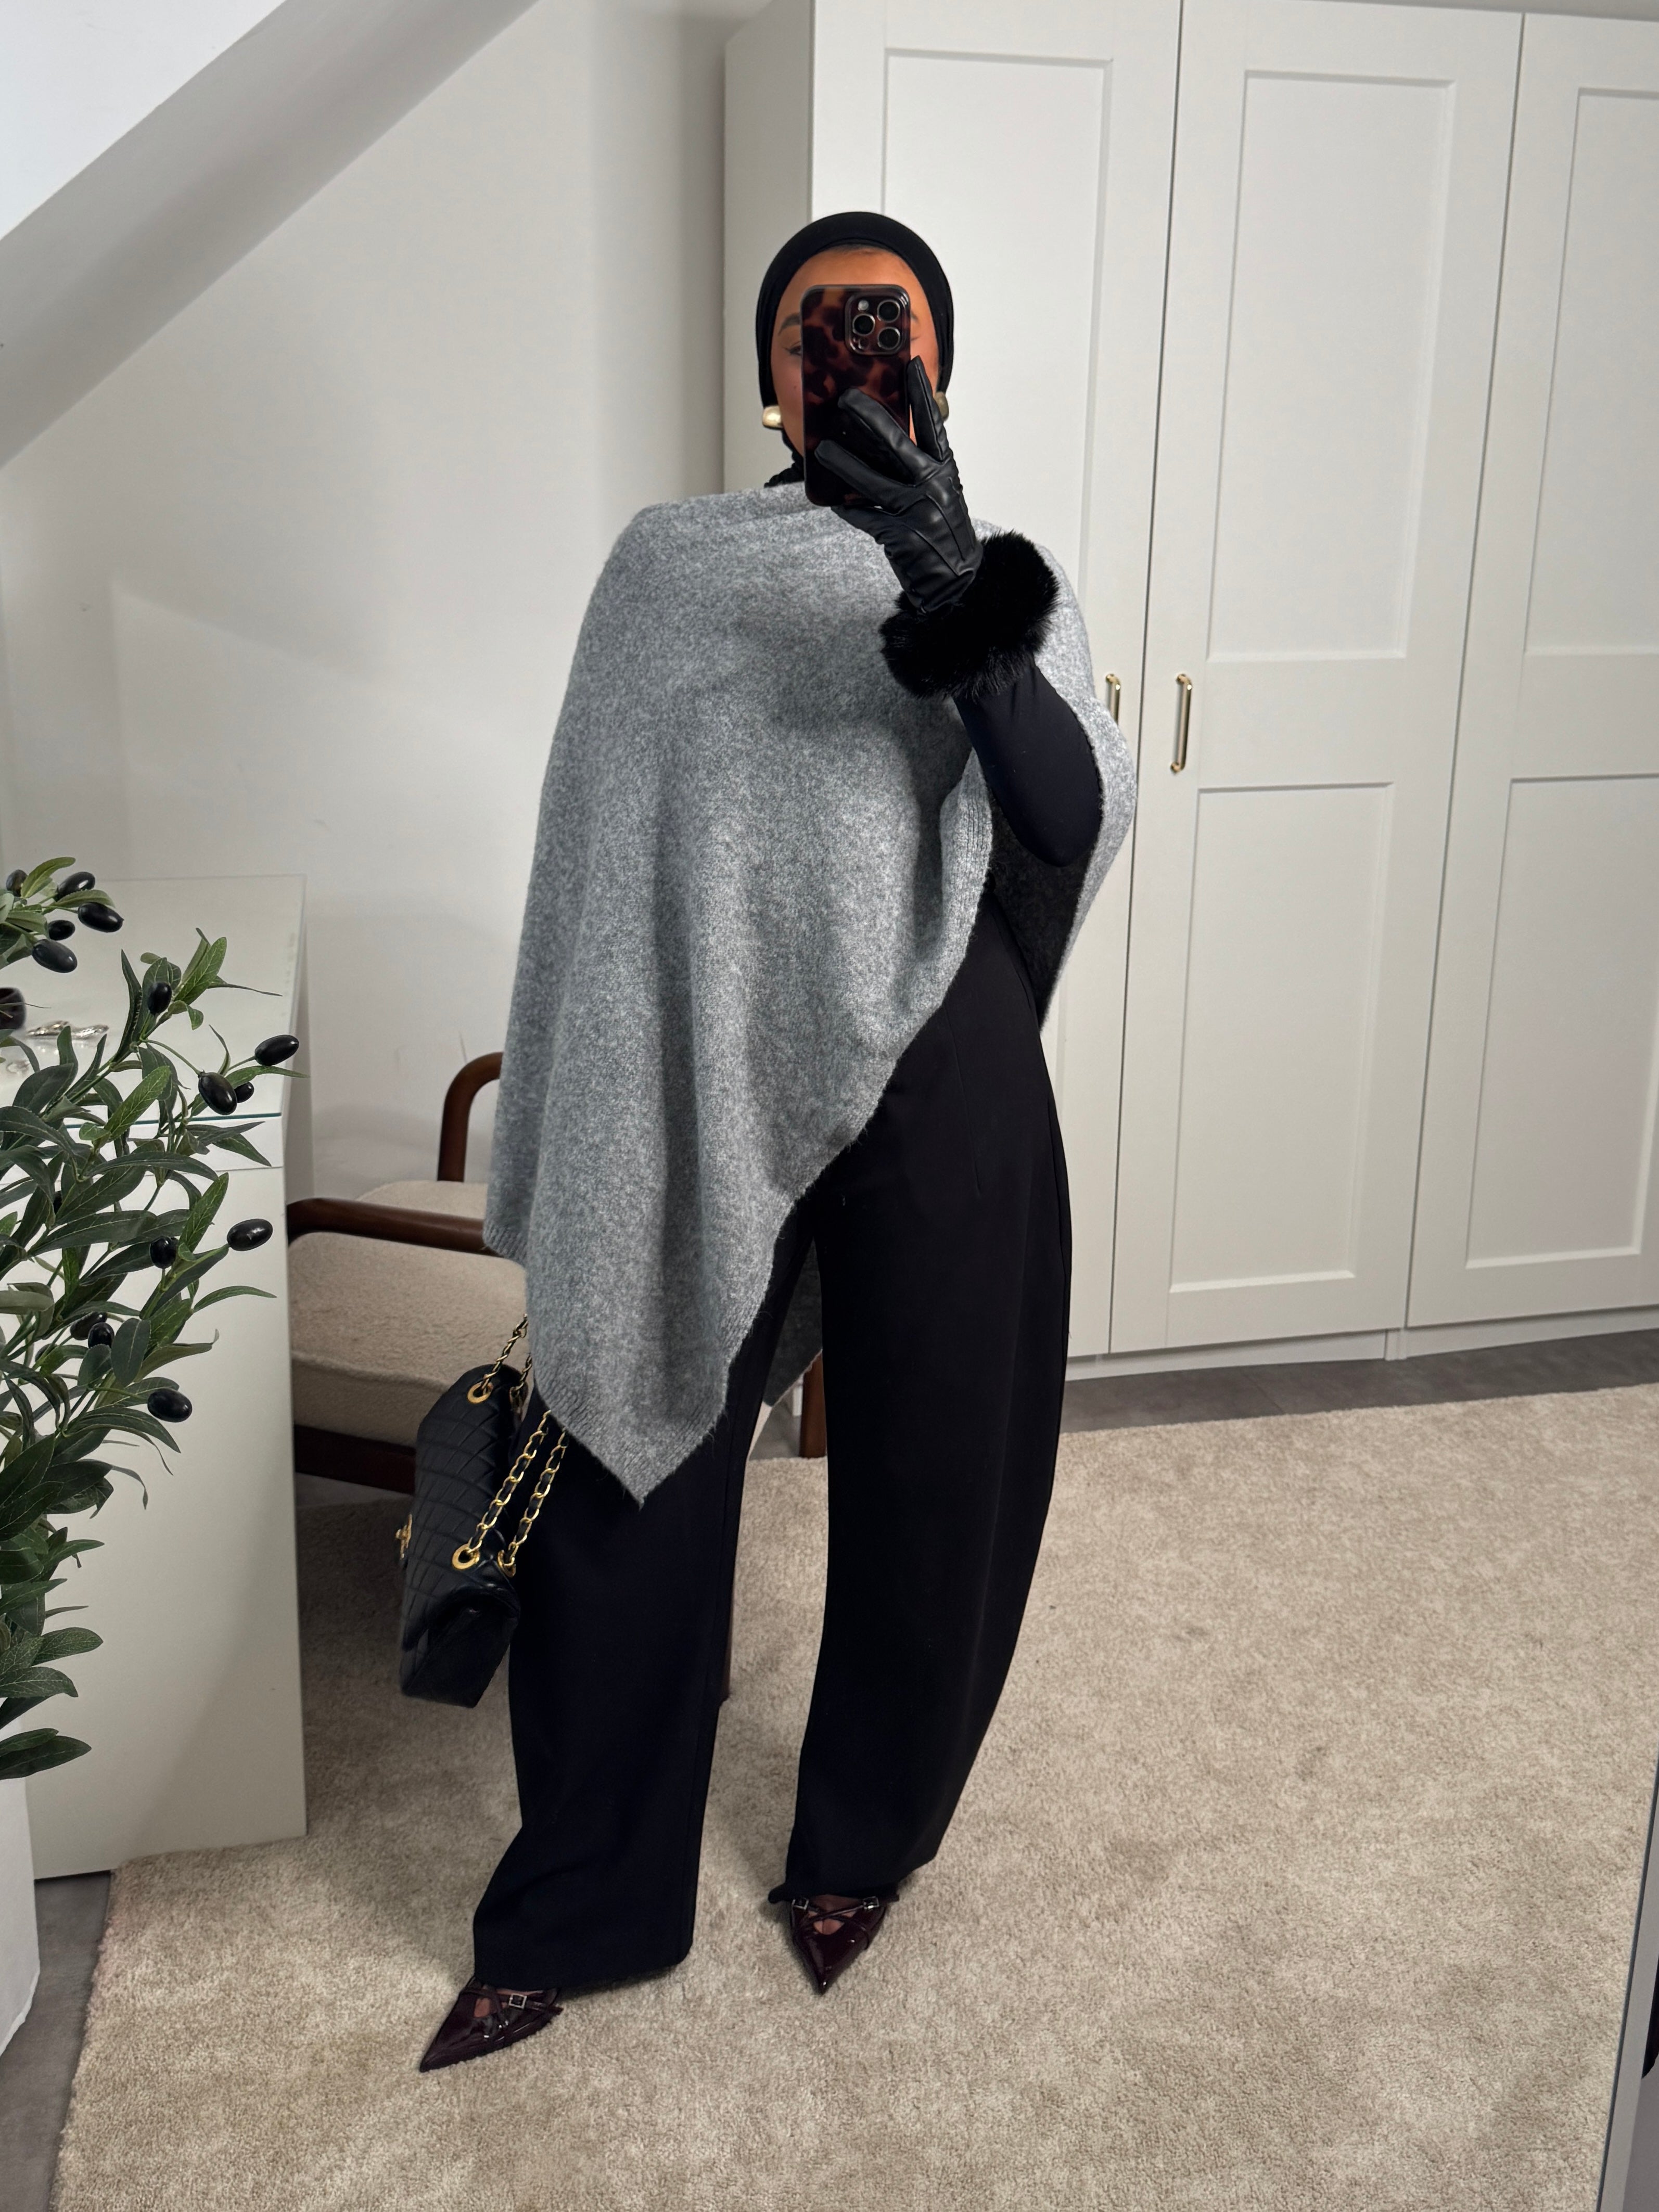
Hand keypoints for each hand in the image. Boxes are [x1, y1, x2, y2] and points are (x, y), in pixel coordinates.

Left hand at [815, 360, 982, 613]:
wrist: (958, 582)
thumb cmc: (944, 533)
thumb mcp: (942, 493)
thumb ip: (919, 468)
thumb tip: (884, 441)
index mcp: (945, 470)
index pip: (933, 425)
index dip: (921, 394)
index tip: (912, 366)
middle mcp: (933, 486)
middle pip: (897, 444)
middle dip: (869, 417)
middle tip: (846, 399)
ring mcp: (917, 512)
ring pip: (873, 481)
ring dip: (844, 463)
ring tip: (822, 450)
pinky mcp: (901, 537)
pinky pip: (867, 518)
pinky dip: (849, 510)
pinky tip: (833, 502)